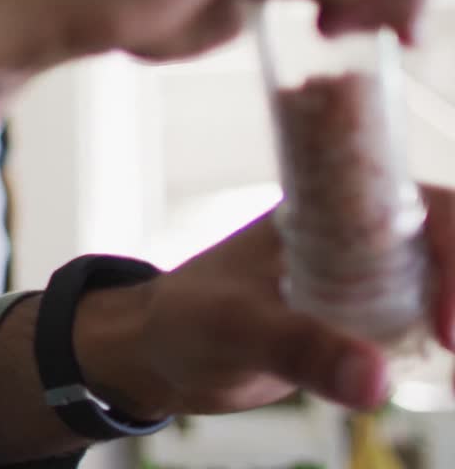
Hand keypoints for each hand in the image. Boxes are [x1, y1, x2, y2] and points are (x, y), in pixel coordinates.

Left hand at [78, 185, 454, 421]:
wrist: (158, 353)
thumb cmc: (183, 322)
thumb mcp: (234, 329)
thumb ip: (298, 347)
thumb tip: (373, 379)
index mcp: (323, 210)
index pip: (424, 204)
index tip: (449, 326)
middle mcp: (353, 234)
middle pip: (446, 234)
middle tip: (453, 342)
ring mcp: (363, 275)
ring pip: (440, 275)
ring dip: (453, 307)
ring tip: (446, 353)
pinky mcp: (362, 316)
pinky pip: (425, 314)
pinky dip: (440, 330)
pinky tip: (437, 359)